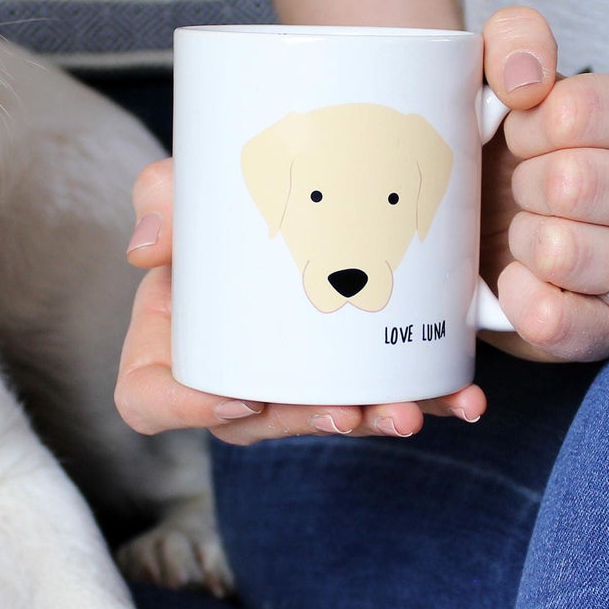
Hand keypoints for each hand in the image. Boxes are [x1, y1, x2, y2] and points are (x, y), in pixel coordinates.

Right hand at [114, 159, 488, 445]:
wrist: (296, 185)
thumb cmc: (218, 205)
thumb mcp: (181, 190)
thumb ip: (160, 200)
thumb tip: (145, 248)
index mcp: (169, 345)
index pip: (149, 400)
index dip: (187, 412)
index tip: (243, 397)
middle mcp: (225, 375)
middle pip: (252, 423)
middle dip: (305, 424)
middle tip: (348, 411)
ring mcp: (287, 380)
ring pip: (324, 419)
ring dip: (371, 423)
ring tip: (408, 411)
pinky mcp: (346, 372)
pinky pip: (382, 397)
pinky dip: (426, 401)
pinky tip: (463, 398)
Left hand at [477, 8, 608, 362]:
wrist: (501, 229)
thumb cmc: (519, 150)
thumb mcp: (512, 77)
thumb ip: (516, 42)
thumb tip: (525, 78)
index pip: (576, 112)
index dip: (527, 124)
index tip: (524, 134)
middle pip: (571, 182)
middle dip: (523, 184)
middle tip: (524, 188)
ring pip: (562, 250)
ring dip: (522, 238)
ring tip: (527, 231)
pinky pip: (555, 320)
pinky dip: (519, 298)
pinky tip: (517, 278)